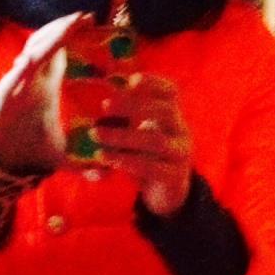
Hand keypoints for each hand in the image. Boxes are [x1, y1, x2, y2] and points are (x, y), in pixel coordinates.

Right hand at [0, 12, 87, 174]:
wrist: (2, 162)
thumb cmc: (30, 148)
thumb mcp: (61, 153)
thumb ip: (82, 162)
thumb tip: (103, 176)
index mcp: (45, 83)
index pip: (58, 49)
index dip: (70, 32)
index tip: (89, 18)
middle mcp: (30, 79)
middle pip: (44, 44)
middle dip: (61, 29)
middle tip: (81, 16)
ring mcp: (15, 87)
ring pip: (28, 57)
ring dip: (44, 42)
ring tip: (63, 29)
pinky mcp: (0, 101)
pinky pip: (9, 82)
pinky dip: (18, 71)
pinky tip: (27, 60)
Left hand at [93, 74, 191, 215]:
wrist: (167, 194)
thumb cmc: (147, 157)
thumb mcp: (139, 135)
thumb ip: (124, 120)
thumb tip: (94, 103)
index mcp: (172, 117)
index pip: (170, 92)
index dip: (153, 83)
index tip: (130, 80)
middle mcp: (180, 132)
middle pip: (165, 111)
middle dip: (134, 106)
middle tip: (104, 105)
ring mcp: (179, 155)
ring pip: (156, 141)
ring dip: (123, 136)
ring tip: (95, 134)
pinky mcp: (172, 177)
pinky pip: (151, 167)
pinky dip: (126, 161)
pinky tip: (105, 158)